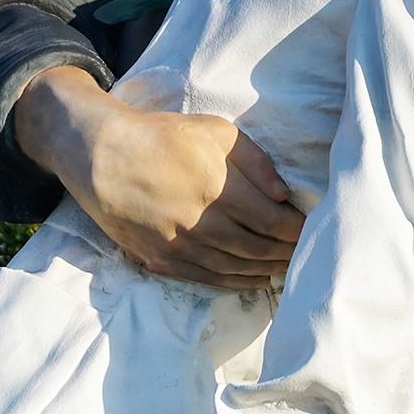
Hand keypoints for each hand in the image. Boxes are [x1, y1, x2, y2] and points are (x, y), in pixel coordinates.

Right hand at [19, 66, 305, 288]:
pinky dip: (235, 283)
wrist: (102, 155)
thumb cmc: (163, 136)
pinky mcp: (160, 259)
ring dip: (264, 271)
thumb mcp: (215, 130)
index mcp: (219, 188)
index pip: (272, 221)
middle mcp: (201, 223)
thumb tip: (284, 194)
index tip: (311, 230)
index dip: (296, 230)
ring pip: (234, 269)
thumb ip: (255, 161)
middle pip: (257, 249)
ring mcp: (179, 246)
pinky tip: (252, 280)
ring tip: (285, 269)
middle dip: (286, 253)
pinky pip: (206, 279)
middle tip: (305, 253)